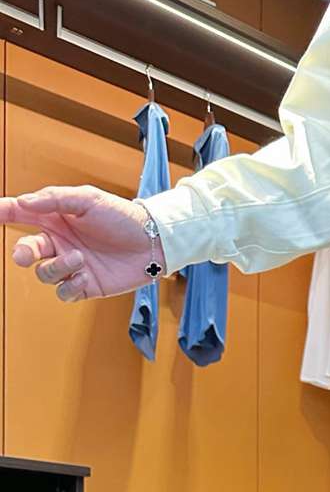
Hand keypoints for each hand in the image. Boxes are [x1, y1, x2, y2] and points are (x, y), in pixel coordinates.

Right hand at [0, 185, 154, 300]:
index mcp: (55, 218)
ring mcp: (72, 266)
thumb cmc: (121, 217)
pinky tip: (84, 276)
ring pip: (45, 274)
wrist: (152, 242)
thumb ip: (54, 199)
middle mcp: (60, 242)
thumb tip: (23, 202)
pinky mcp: (86, 286)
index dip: (4, 213)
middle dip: (23, 253)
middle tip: (28, 254)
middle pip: (27, 251)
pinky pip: (65, 292)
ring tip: (79, 258)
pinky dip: (70, 286)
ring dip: (57, 268)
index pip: (20, 214)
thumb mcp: (87, 199)